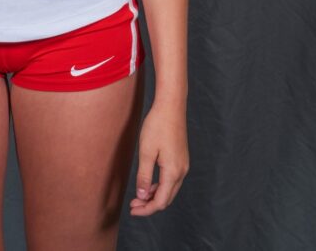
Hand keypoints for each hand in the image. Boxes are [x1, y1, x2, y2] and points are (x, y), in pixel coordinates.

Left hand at [129, 99, 189, 215]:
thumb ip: (144, 176)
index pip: (160, 201)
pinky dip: (160, 185)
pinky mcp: (181, 158)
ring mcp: (183, 164)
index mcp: (173, 172)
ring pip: (170, 189)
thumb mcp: (146, 152)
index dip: (146, 209)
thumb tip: (142, 196)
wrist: (171, 106)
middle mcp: (181, 171)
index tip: (132, 210)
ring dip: (155, 195)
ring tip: (139, 196)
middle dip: (150, 204)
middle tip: (133, 205)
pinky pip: (172, 179)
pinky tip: (149, 183)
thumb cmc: (157, 126)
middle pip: (167, 198)